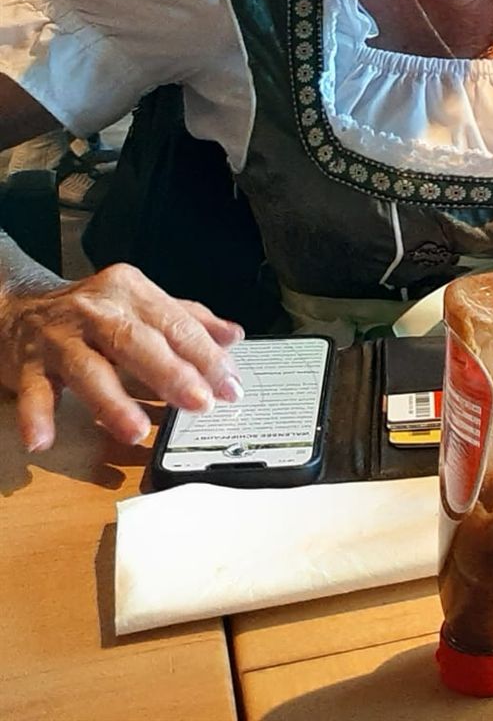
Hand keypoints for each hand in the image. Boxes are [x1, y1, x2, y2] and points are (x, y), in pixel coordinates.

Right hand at [0, 263, 244, 451]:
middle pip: (136, 342)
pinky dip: (37, 415)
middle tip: (199, 403)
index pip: (176, 325)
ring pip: (88, 367)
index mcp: (132, 292)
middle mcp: (96, 310)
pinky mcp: (25, 364)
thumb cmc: (92, 313)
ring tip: (136, 430)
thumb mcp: (141, 305)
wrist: (17, 308)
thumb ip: (188, 320)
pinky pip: (33, 391)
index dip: (207, 356)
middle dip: (170, 373)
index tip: (230, 386)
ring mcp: (59, 337)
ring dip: (113, 402)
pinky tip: (44, 439)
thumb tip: (233, 336)